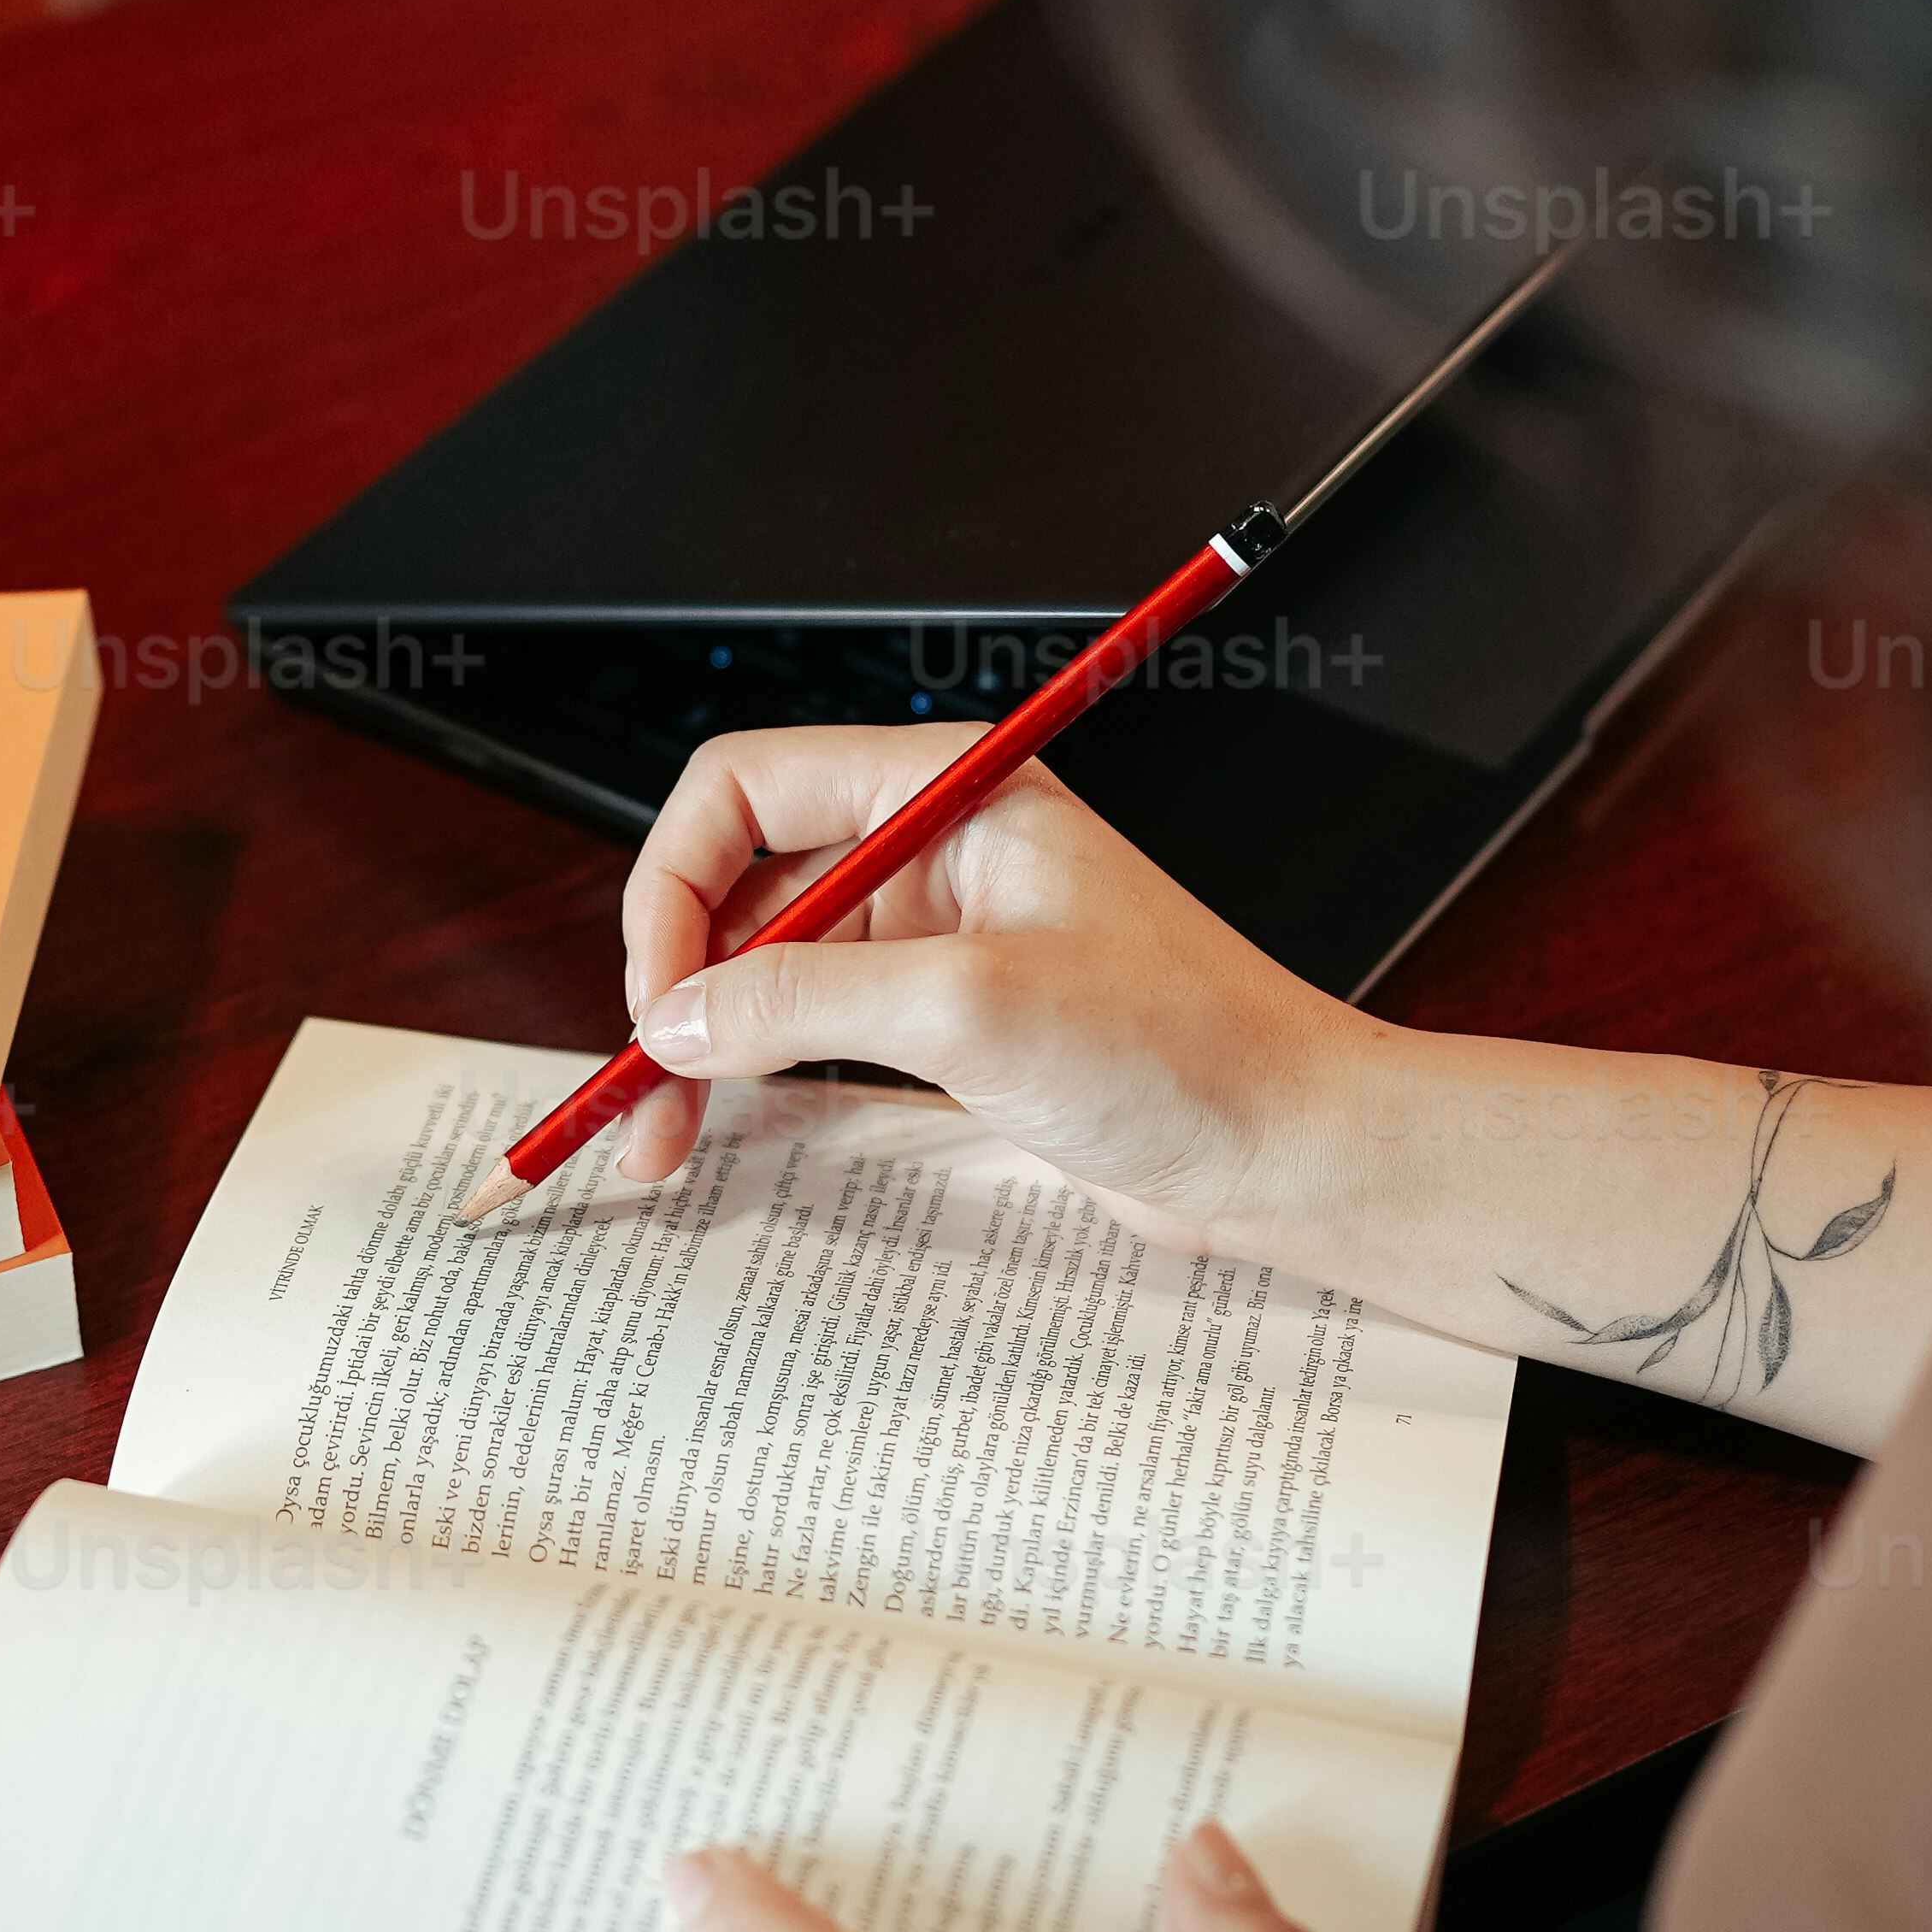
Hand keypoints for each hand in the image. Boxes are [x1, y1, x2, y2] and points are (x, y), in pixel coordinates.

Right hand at [607, 718, 1363, 1254]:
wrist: (1288, 1144)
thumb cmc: (1188, 1048)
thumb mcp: (973, 1010)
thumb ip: (807, 998)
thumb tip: (677, 1015)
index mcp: (947, 792)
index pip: (747, 787)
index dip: (677, 883)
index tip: (660, 990)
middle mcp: (934, 848)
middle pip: (743, 881)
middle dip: (677, 979)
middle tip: (643, 1086)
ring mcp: (940, 936)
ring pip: (770, 964)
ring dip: (706, 1041)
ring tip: (663, 1134)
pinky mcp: (951, 1018)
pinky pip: (817, 1023)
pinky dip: (759, 1071)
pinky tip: (726, 1121)